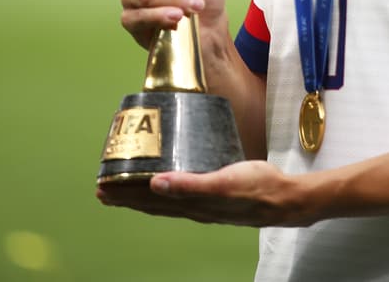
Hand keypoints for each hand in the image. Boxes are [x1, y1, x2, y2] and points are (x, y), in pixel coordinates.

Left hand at [96, 161, 316, 227]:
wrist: (285, 199)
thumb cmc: (257, 189)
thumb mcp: (222, 183)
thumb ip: (190, 184)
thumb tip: (155, 183)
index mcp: (192, 204)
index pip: (150, 201)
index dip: (125, 195)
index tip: (103, 187)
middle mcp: (194, 206)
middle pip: (152, 202)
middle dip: (127, 195)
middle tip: (103, 187)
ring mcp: (204, 202)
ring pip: (165, 200)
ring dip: (143, 194)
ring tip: (125, 186)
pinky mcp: (215, 193)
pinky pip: (181, 192)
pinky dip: (166, 189)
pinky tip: (166, 181)